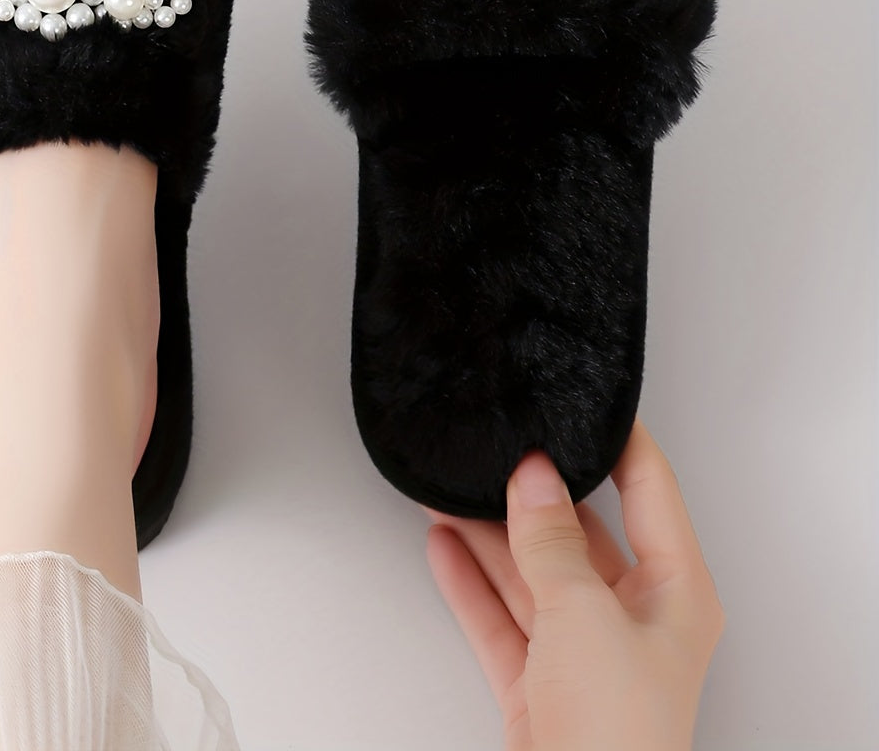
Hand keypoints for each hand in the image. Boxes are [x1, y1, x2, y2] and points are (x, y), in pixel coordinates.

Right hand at [426, 421, 722, 750]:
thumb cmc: (618, 733)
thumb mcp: (584, 616)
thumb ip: (550, 541)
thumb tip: (532, 475)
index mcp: (675, 593)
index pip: (651, 491)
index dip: (621, 440)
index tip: (585, 399)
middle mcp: (631, 617)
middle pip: (579, 532)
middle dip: (531, 493)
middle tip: (494, 449)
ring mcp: (582, 650)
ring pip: (531, 572)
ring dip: (488, 534)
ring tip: (447, 489)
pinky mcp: (539, 681)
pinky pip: (500, 615)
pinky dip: (469, 581)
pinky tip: (442, 545)